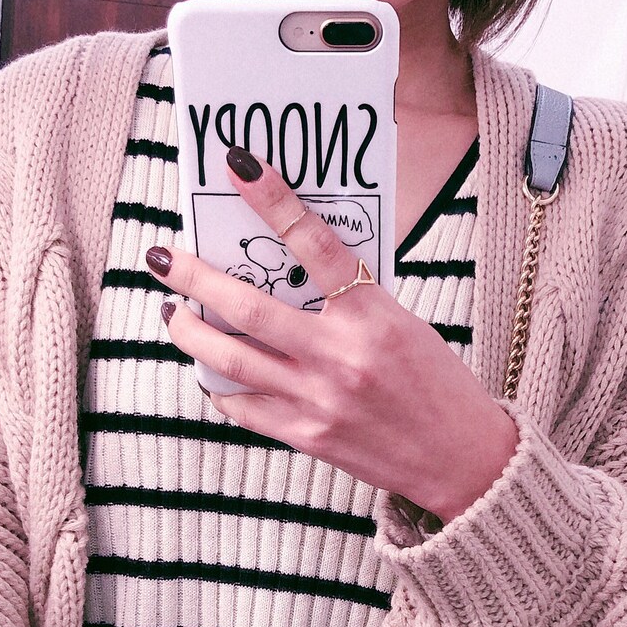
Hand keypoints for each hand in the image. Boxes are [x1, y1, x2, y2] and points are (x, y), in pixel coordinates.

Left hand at [149, 146, 517, 523]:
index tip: (238, 166)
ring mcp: (318, 401)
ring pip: (230, 359)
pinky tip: (207, 370)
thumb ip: (350, 302)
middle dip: (194, 277)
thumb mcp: (404, 326)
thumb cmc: (437, 385)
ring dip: (189, 331)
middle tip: (164, 256)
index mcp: (373, 317)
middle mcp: (340, 358)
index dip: (272, 200)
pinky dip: (219, 385)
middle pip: (247, 307)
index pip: (314, 243)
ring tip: (170, 312)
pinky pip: (244, 407)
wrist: (462, 460)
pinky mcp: (307, 436)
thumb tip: (288, 274)